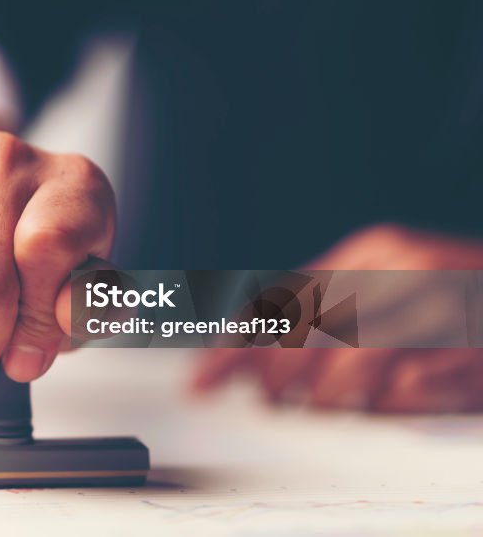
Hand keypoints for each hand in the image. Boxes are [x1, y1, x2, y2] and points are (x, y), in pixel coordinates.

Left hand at [192, 224, 482, 411]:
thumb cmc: (463, 304)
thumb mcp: (394, 295)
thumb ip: (332, 319)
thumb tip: (259, 364)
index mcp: (369, 252)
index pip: (282, 300)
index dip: (236, 345)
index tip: (201, 383)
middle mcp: (395, 265)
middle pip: (302, 336)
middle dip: (278, 379)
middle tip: (277, 399)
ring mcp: (435, 299)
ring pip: (346, 368)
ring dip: (333, 397)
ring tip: (338, 403)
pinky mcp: (467, 341)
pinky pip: (404, 387)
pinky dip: (393, 401)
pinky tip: (397, 394)